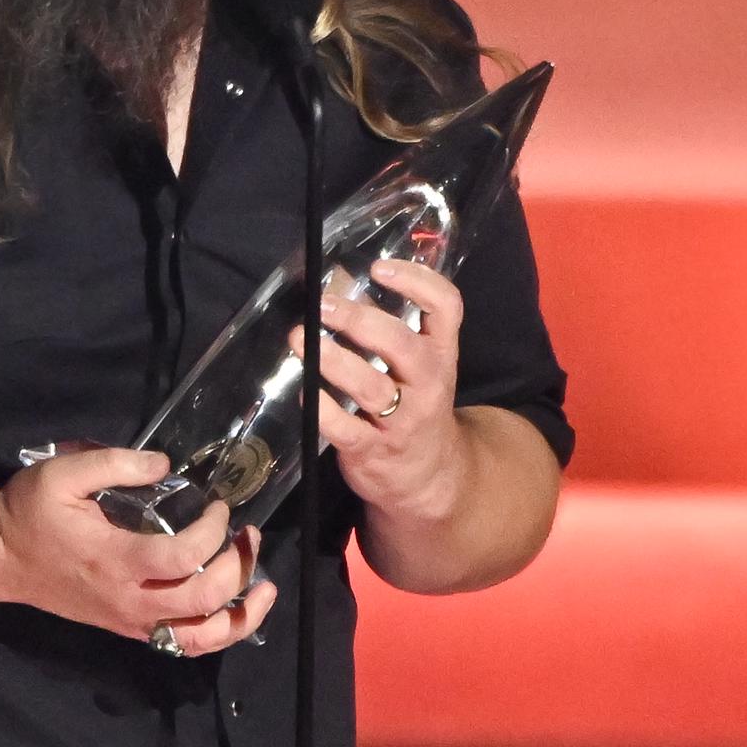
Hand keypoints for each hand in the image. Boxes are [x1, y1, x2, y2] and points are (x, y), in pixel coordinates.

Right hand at [0, 445, 277, 654]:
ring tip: (263, 584)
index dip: (212, 533)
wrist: (0, 558)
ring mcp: (130, 622)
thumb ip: (116, 464)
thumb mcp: (63, 473)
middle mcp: (127, 601)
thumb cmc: (30, 512)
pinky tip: (236, 611)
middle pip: (201, 600)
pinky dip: (217, 634)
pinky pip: (183, 646)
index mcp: (113, 560)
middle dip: (237, 567)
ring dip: (240, 614)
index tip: (218, 506)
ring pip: (200, 638)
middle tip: (248, 535)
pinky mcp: (129, 630)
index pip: (181, 559)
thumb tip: (166, 466)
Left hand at [293, 260, 467, 525]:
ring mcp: (403, 420)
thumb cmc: (415, 404)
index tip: (379, 268)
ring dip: (333, 359)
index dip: (417, 282)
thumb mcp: (417, 365)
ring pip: (371, 386)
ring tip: (299, 337)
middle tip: (322, 305)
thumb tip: (338, 281)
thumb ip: (386, 325)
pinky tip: (304, 389)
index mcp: (441, 354)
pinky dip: (322, 409)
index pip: (447, 308)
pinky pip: (345, 429)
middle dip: (359, 321)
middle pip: (401, 345)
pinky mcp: (373, 451)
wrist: (431, 478)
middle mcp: (428, 384)